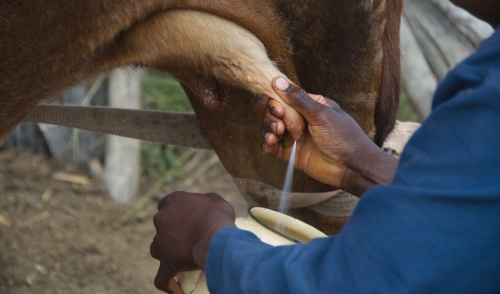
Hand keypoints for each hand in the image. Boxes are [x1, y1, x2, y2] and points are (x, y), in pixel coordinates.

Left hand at [150, 191, 235, 292]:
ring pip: (157, 250)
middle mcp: (162, 219)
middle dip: (170, 232)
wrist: (215, 235)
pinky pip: (161, 278)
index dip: (173, 211)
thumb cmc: (217, 215)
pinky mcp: (166, 262)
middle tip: (188, 238)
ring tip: (180, 260)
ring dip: (165, 253)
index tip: (183, 216)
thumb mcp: (215, 200)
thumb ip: (205, 201)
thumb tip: (207, 208)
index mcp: (173, 201)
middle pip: (161, 227)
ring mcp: (161, 242)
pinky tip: (176, 290)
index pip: (165, 203)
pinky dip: (167, 284)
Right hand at [261, 78, 397, 195]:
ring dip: (267, 130)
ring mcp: (295, 136)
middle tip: (279, 126)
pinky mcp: (291, 153)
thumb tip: (278, 81)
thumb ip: (298, 99)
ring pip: (270, 128)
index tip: (271, 107)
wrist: (352, 167)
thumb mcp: (321, 114)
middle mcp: (300, 119)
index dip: (273, 100)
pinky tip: (270, 145)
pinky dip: (267, 145)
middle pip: (274, 113)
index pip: (284, 97)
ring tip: (275, 136)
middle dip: (271, 118)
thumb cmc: (343, 137)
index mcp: (309, 105)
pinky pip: (272, 146)